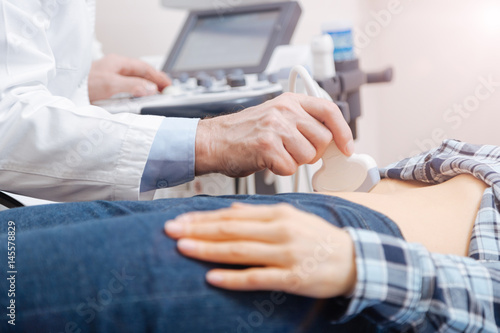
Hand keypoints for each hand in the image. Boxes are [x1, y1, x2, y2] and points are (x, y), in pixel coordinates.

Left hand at [88, 54, 170, 102]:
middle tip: (166, 93)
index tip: (169, 86)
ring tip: (156, 98)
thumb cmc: (82, 85)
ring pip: (134, 83)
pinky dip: (136, 96)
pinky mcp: (106, 90)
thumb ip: (132, 86)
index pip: (144, 68)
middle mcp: (115, 70)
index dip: (158, 77)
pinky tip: (139, 102)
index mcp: (117, 63)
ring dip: (146, 90)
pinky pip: (127, 91)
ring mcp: (111, 79)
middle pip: (141, 74)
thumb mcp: (110, 85)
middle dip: (155, 83)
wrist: (63, 92)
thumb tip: (151, 89)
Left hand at [165, 203, 356, 297]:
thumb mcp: (292, 216)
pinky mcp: (292, 278)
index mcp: (279, 214)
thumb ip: (260, 213)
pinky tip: (212, 277)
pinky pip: (258, 277)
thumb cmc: (320, 238)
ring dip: (209, 250)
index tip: (180, 219)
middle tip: (170, 230)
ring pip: (240, 251)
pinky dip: (234, 277)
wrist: (355, 260)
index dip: (204, 217)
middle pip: (231, 230)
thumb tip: (232, 208)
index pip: (233, 214)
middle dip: (198, 230)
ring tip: (183, 248)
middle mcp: (280, 231)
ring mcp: (286, 254)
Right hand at [194, 92, 353, 176]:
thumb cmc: (243, 133)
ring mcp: (276, 127)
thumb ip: (301, 122)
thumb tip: (331, 140)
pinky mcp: (267, 146)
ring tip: (277, 154)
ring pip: (309, 155)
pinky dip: (281, 170)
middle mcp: (285, 110)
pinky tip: (268, 161)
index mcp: (290, 100)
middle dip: (313, 152)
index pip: (330, 110)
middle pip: (323, 139)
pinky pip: (290, 167)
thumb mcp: (275, 116)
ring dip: (295, 162)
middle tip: (294, 152)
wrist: (213, 140)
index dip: (343, 131)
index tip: (347, 147)